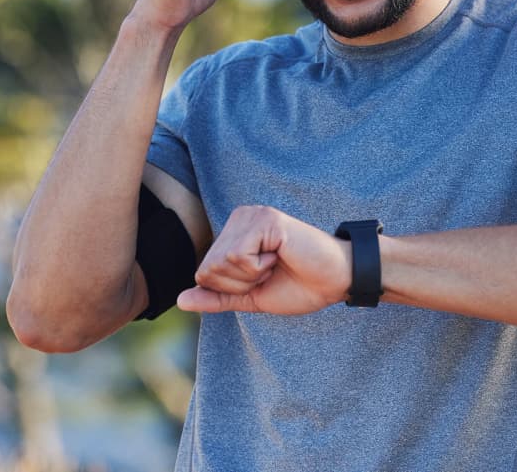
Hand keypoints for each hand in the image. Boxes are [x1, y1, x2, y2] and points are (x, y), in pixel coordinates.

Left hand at [177, 206, 351, 315]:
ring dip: (251, 276)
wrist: (336, 281)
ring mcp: (252, 215)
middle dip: (239, 284)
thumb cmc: (299, 285)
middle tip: (271, 272)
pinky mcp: (265, 219)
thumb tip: (180, 300)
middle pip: (208, 269)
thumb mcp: (250, 297)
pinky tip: (280, 255)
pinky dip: (258, 268)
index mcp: (233, 233)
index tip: (263, 278)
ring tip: (276, 263)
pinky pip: (237, 256)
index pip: (203, 273)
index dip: (232, 289)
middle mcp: (239, 218)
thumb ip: (216, 297)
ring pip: (221, 263)